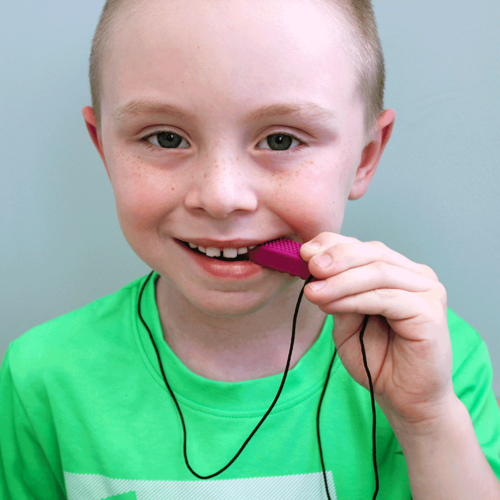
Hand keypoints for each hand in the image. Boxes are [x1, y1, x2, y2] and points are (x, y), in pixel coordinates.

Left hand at [300, 232, 455, 430]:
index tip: (303, 253)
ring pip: (377, 273)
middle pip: (372, 253)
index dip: (332, 244)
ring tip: (313, 292)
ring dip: (340, 281)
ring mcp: (427, 291)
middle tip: (310, 266)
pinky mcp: (430, 312)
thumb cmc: (378, 358)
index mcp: (397, 271)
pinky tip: (332, 305)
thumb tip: (316, 271)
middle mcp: (416, 276)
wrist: (405, 398)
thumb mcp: (346, 321)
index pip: (363, 248)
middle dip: (336, 257)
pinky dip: (354, 299)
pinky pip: (386, 298)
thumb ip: (337, 295)